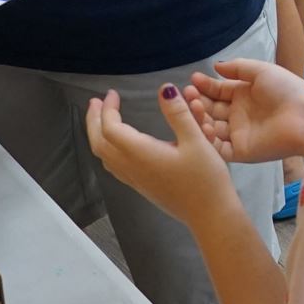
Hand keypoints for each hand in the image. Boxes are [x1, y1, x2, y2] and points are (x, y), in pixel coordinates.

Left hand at [87, 83, 239, 230]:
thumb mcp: (196, 141)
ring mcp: (135, 179)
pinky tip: (118, 145)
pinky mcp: (142, 187)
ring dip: (98, 135)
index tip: (113, 94)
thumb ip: (178, 113)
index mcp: (140, 153)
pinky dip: (108, 150)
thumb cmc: (205, 179)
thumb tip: (164, 88)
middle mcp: (132, 167)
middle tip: (96, 103)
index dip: (108, 109)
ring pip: (104, 156)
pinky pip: (114, 166)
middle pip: (99, 143)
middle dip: (94, 121)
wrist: (210, 215)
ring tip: (102, 120)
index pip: (110, 128)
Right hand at [183, 58, 303, 163]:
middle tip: (188, 93)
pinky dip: (209, 139)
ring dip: (200, 117)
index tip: (192, 80)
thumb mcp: (261, 71)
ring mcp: (238, 134)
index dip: (205, 86)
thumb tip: (215, 65)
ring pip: (211, 128)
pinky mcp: (241, 151)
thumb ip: (237, 68)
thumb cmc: (286, 90)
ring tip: (194, 106)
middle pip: (211, 109)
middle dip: (198, 101)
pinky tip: (205, 125)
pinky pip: (219, 147)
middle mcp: (238, 115)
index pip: (218, 91)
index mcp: (244, 95)